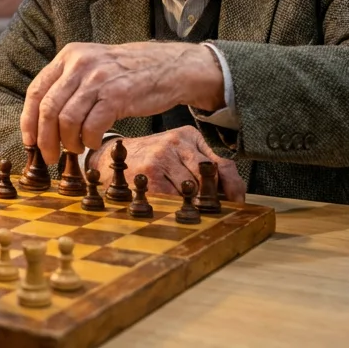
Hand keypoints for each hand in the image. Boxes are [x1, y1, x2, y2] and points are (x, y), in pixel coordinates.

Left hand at [20, 41, 225, 161]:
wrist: (170, 66)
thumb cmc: (129, 72)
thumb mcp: (93, 65)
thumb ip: (69, 84)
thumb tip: (43, 121)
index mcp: (69, 55)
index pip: (37, 91)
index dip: (29, 120)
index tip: (29, 141)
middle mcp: (80, 64)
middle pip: (48, 109)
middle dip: (45, 139)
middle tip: (49, 156)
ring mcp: (99, 78)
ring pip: (67, 120)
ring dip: (68, 142)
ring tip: (76, 149)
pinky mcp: (118, 95)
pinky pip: (91, 126)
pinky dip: (89, 141)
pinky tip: (94, 142)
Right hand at [92, 129, 245, 201]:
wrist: (111, 158)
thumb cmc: (151, 158)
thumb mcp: (180, 152)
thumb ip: (211, 167)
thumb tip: (237, 194)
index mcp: (188, 136)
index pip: (221, 166)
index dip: (231, 190)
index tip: (235, 204)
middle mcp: (176, 143)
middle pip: (208, 181)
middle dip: (211, 200)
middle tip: (210, 212)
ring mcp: (161, 158)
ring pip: (192, 193)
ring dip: (192, 206)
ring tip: (185, 210)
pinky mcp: (149, 174)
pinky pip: (173, 200)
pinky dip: (174, 208)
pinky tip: (168, 208)